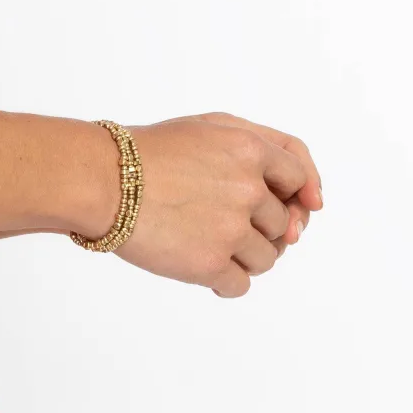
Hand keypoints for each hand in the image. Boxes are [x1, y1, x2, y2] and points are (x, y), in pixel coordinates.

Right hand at [116, 111, 321, 297]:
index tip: (291, 209)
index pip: (299, 177)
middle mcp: (248, 189)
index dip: (297, 194)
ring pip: (267, 259)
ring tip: (204, 241)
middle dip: (259, 226)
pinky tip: (199, 265)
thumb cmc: (150, 151)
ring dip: (243, 256)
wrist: (100, 179)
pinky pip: (240, 285)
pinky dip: (223, 280)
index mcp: (250, 150)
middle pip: (283, 224)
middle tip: (219, 221)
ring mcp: (230, 228)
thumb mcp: (209, 127)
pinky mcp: (209, 263)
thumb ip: (267, 149)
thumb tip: (312, 205)